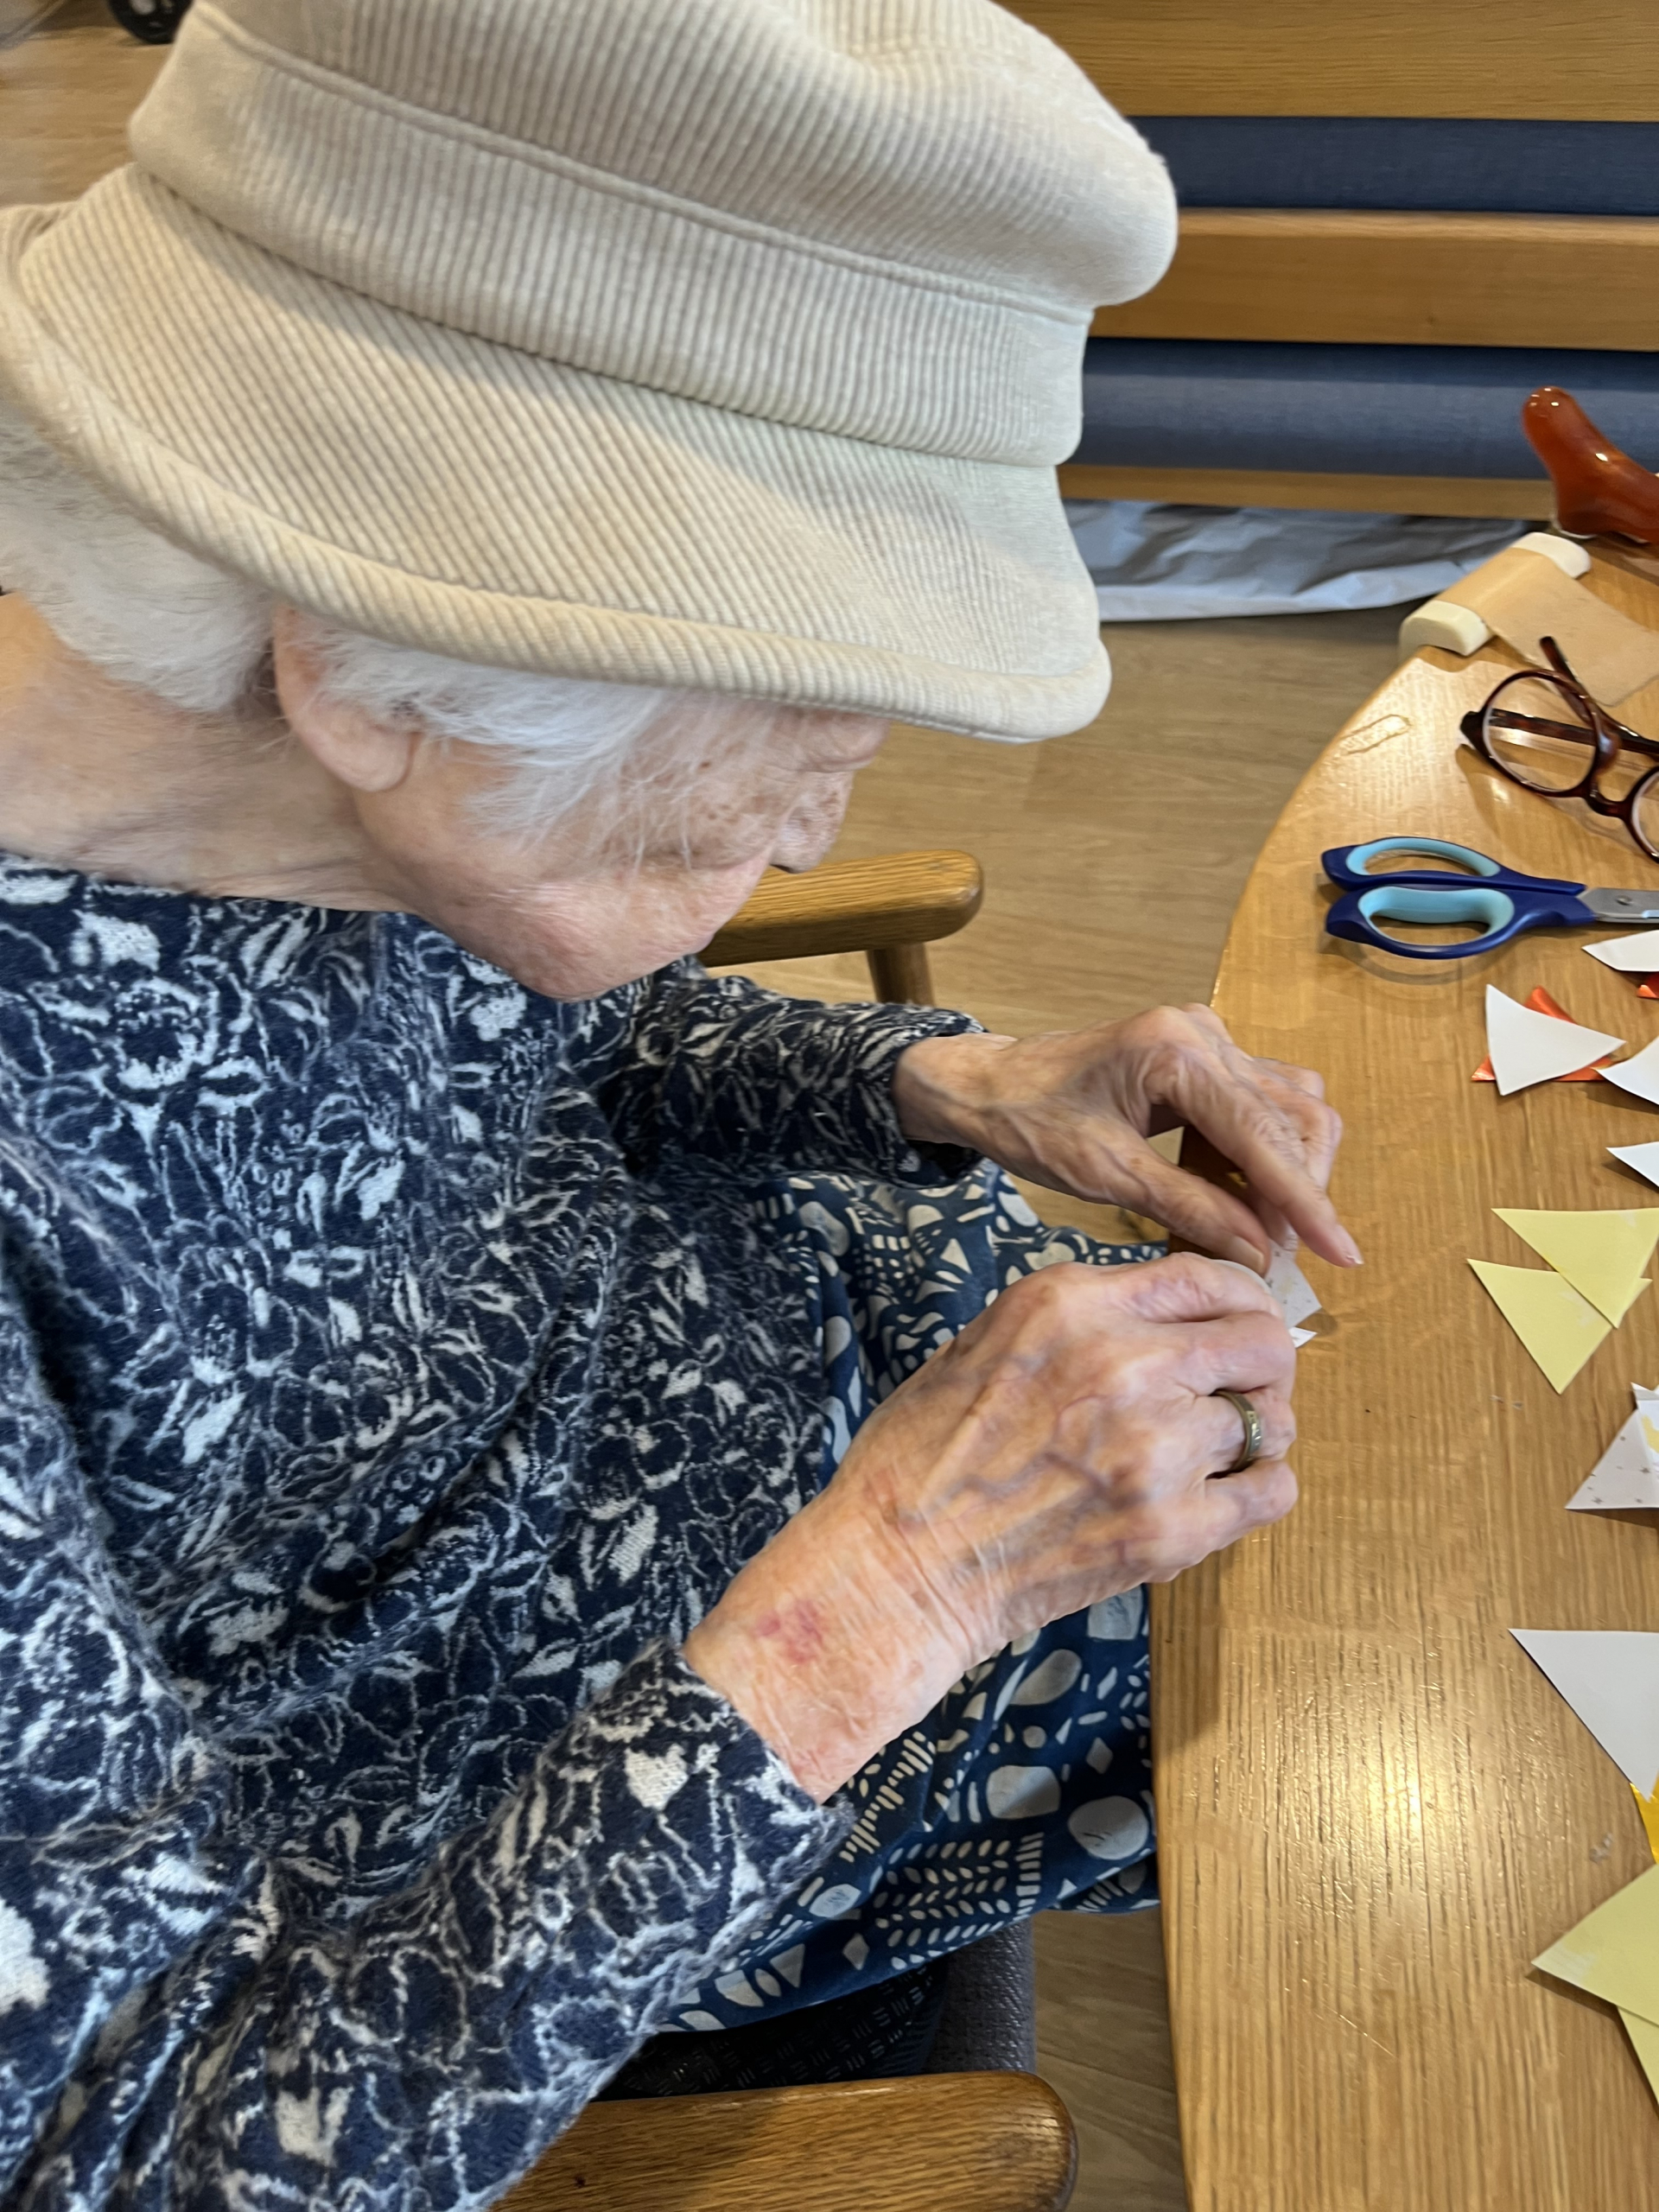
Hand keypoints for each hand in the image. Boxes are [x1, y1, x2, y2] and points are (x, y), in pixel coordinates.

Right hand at [683, 1253, 1294, 1800]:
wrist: (900, 1566)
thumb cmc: (926, 1455)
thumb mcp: (988, 1340)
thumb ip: (1082, 1317)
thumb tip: (1169, 1315)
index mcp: (1071, 1304)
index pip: (1208, 1276)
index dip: (1244, 1301)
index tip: (1244, 1326)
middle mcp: (1122, 1362)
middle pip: (1262, 1341)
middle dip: (1265, 1367)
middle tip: (1244, 1394)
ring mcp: (1152, 1448)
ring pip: (1270, 1421)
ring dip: (1254, 1437)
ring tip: (1217, 1457)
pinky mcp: (1171, 1529)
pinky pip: (1272, 1492)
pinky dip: (1261, 1492)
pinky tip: (1229, 1497)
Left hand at [891, 1006, 1355, 1272]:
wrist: (990, 1085)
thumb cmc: (1031, 1123)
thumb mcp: (1104, 1176)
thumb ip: (1189, 1208)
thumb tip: (1261, 1254)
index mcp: (1176, 1053)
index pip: (1265, 1134)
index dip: (1307, 1200)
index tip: (1341, 1253)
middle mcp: (1205, 1034)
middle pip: (1297, 1115)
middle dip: (1301, 1189)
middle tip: (1282, 1255)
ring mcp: (1209, 1039)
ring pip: (1292, 1107)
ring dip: (1290, 1172)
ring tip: (1264, 1232)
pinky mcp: (1206, 1056)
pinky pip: (1264, 1103)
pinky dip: (1267, 1154)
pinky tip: (1246, 1196)